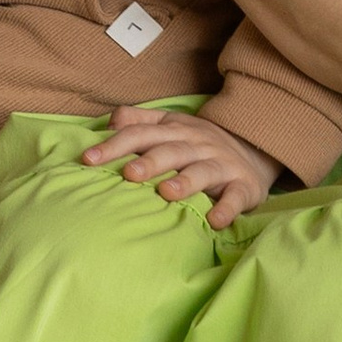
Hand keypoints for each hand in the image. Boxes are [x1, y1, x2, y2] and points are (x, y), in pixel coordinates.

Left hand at [82, 104, 284, 229]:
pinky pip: (235, 198)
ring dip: (185, 181)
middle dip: (149, 161)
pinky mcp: (242, 186)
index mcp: (175, 130)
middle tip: (127, 173)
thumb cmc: (198, 143)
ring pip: (202, 171)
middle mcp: (197, 145)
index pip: (141, 133)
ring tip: (166, 193)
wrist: (253, 149)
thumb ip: (140, 121)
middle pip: (170, 150)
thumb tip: (109, 121)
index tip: (88, 159)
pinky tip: (214, 220)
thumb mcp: (171, 125)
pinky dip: (226, 208)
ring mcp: (221, 165)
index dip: (115, 145)